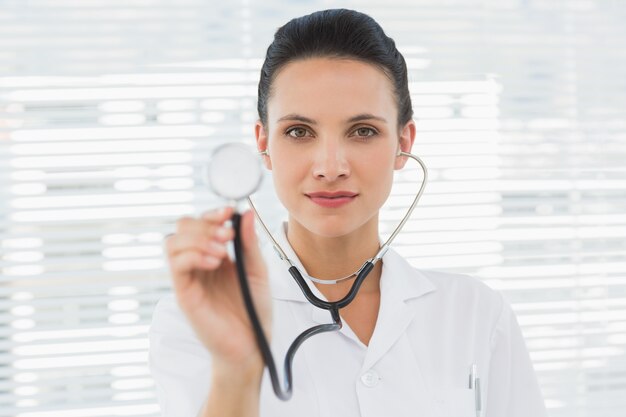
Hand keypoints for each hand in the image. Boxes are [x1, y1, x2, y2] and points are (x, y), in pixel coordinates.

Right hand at [164, 207, 270, 374]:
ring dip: (197, 239)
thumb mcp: (258, 271)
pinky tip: (215, 262)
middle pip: (182, 227)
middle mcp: (198, 263)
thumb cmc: (254, 311)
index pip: (202, 223)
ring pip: (172, 243)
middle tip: (227, 235)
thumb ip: (250, 243)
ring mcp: (189, 277)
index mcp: (216, 254)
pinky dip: (193, 256)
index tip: (229, 211)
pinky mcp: (184, 293)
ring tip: (222, 252)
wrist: (251, 345)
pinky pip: (176, 266)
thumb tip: (246, 212)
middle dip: (204, 224)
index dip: (212, 213)